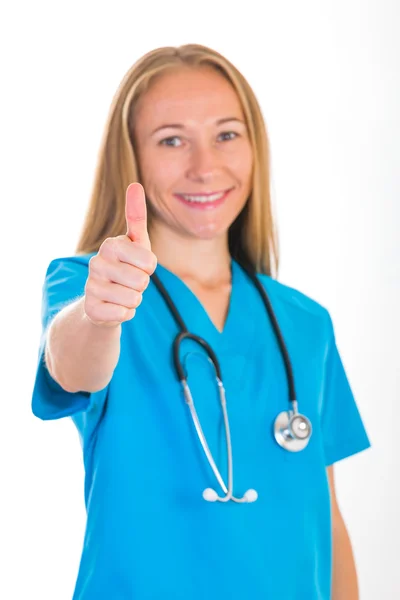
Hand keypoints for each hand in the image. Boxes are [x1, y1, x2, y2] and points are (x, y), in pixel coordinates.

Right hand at [84, 183, 156, 327]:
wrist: (103, 300)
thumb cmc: (125, 267)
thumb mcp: (136, 243)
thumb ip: (136, 216)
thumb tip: (135, 184)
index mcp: (111, 244)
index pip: (149, 261)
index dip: (149, 267)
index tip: (138, 265)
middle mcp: (96, 263)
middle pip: (142, 281)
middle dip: (141, 286)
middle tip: (129, 282)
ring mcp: (91, 286)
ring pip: (133, 299)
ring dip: (133, 300)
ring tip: (121, 293)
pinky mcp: (91, 308)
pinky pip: (124, 314)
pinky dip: (125, 314)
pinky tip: (114, 307)